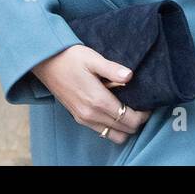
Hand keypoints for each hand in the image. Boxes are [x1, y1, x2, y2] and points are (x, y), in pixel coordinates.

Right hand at [31, 45, 150, 143]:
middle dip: (137, 121)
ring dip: (124, 126)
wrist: (46, 63)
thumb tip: (130, 76)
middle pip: (124, 130)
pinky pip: (101, 131)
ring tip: (129, 109)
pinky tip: (114, 111)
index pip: (129, 119)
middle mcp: (91, 115)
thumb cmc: (71, 58)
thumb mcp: (93, 58)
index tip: (148, 104)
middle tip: (142, 106)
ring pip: (113, 135)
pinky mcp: (78, 118)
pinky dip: (112, 127)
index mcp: (98, 101)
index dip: (143, 115)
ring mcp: (83, 119)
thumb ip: (113, 69)